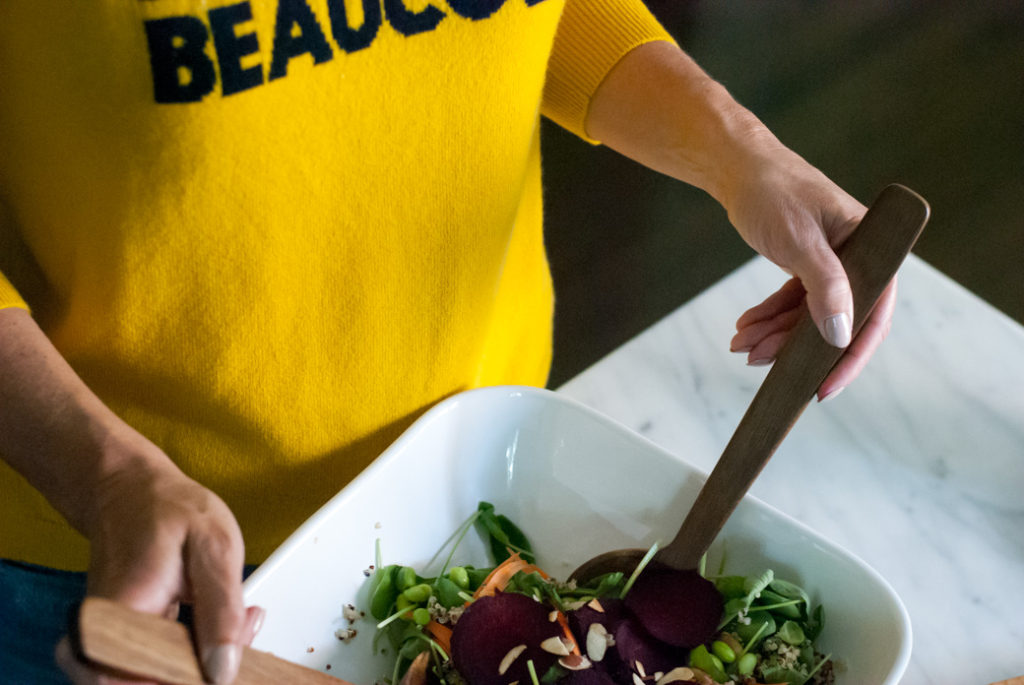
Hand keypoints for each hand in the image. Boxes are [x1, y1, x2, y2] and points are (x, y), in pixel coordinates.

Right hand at [54, 433, 262, 683]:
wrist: (129, 490)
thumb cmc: (166, 510)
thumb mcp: (215, 547)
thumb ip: (221, 612)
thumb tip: (223, 671)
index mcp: (122, 612)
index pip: (141, 684)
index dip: (190, 679)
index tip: (227, 659)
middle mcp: (101, 637)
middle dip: (204, 670)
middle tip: (241, 630)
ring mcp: (105, 644)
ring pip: (155, 680)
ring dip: (200, 663)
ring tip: (234, 624)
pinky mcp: (118, 644)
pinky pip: (155, 669)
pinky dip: (191, 656)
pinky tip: (215, 627)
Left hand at [722, 146, 895, 399]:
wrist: (739, 168)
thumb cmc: (773, 193)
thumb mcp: (799, 241)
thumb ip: (825, 288)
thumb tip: (842, 338)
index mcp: (871, 247)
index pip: (873, 313)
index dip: (850, 356)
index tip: (823, 389)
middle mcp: (858, 258)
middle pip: (836, 321)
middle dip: (795, 348)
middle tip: (757, 362)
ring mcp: (833, 264)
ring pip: (809, 316)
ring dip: (775, 335)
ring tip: (740, 346)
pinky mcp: (808, 265)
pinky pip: (793, 304)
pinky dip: (769, 318)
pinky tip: (744, 328)